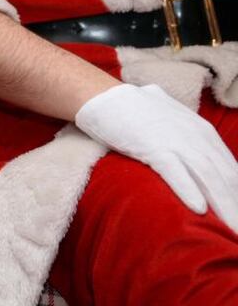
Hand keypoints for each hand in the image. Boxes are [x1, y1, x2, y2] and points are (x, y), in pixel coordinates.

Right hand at [75, 82, 237, 232]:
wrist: (102, 96)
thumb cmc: (135, 111)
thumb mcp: (172, 120)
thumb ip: (190, 137)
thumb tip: (204, 156)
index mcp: (203, 131)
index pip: (232, 169)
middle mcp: (195, 134)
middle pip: (226, 177)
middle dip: (237, 207)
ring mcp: (174, 139)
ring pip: (208, 177)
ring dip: (224, 207)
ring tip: (232, 232)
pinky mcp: (151, 145)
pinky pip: (174, 170)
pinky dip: (188, 189)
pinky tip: (198, 209)